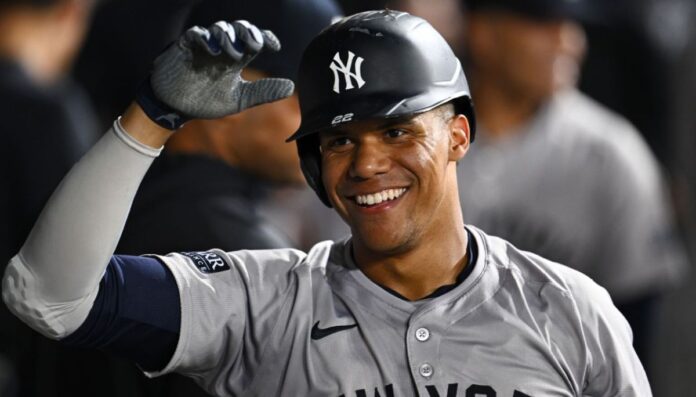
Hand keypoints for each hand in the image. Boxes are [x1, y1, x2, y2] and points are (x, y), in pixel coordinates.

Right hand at [139, 20, 294, 128]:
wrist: (175, 109)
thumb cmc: (206, 101)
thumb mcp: (239, 99)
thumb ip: (263, 92)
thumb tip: (291, 87)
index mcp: (236, 58)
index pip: (254, 40)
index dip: (265, 38)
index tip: (275, 46)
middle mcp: (222, 48)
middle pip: (239, 28)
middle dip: (248, 32)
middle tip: (255, 45)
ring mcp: (203, 46)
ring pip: (220, 28)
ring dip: (230, 38)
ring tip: (235, 54)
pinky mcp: (184, 47)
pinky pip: (196, 34)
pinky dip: (206, 39)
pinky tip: (214, 51)